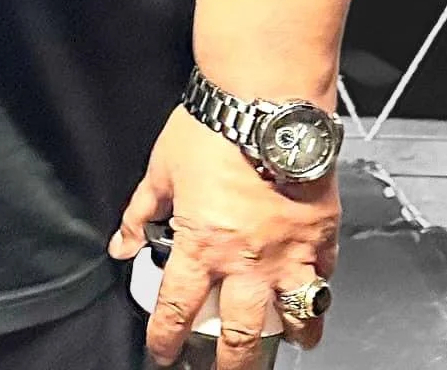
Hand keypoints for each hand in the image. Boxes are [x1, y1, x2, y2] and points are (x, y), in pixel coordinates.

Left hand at [109, 106, 338, 366]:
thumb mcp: (161, 170)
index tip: (163, 354)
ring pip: (296, 320)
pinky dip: (319, 294)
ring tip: (285, 346)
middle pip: (241, 336)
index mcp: (201, 244)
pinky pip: (325, 281)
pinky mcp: (322, 239)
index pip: (179, 309)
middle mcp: (248, 260)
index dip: (167, 339)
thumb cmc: (210, 128)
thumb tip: (122, 244)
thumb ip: (141, 213)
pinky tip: (313, 297)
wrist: (263, 103)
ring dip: (290, 338)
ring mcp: (290, 255)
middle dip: (229, 365)